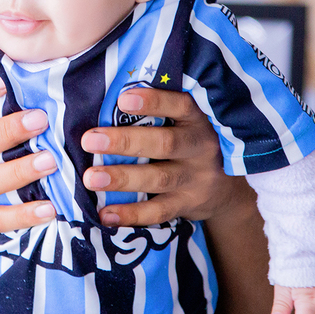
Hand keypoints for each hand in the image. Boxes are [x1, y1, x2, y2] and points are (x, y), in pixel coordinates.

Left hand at [80, 88, 233, 225]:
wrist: (225, 187)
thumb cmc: (187, 140)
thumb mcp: (185, 121)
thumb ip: (157, 111)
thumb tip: (104, 99)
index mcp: (197, 119)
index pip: (180, 105)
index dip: (154, 102)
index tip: (123, 100)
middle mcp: (200, 147)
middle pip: (164, 144)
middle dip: (125, 142)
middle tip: (89, 140)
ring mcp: (195, 179)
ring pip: (158, 179)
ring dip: (122, 178)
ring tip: (91, 178)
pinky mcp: (187, 205)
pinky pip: (158, 212)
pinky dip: (131, 214)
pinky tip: (105, 214)